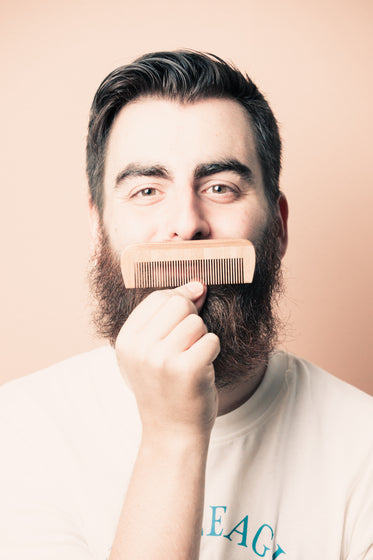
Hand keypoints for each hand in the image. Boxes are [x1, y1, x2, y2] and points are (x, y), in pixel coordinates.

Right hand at [115, 281, 219, 439]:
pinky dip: (212, 353)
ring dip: (202, 339)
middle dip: (191, 319)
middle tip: (187, 345)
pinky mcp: (186, 369)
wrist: (171, 432)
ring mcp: (161, 359)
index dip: (180, 299)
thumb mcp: (151, 351)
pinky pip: (211, 340)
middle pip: (178, 303)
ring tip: (191, 360)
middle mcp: (139, 348)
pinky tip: (201, 370)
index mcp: (126, 340)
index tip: (187, 316)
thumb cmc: (165, 387)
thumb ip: (168, 316)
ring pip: (196, 322)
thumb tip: (198, 284)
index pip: (159, 297)